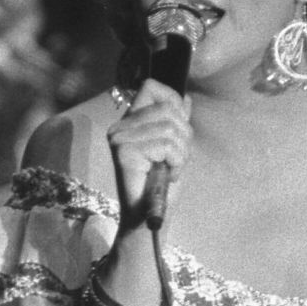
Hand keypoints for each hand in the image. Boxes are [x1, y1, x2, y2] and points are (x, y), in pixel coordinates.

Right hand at [107, 79, 189, 230]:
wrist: (147, 218)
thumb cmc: (160, 186)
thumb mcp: (174, 148)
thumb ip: (177, 123)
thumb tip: (186, 100)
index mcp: (129, 122)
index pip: (152, 87)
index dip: (173, 100)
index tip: (181, 125)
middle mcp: (120, 127)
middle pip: (167, 108)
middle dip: (184, 135)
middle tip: (178, 158)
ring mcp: (119, 138)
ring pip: (170, 128)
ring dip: (181, 153)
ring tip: (171, 169)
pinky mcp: (123, 151)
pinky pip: (165, 145)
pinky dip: (176, 162)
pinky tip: (166, 175)